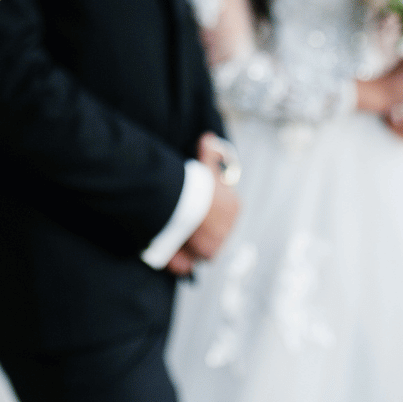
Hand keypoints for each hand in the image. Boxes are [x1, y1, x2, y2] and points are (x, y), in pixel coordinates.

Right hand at [166, 138, 242, 275]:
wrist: (188, 202)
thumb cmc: (199, 184)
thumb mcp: (205, 165)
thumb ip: (209, 153)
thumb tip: (207, 138)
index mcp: (234, 207)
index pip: (224, 212)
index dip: (208, 209)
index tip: (195, 207)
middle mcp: (228, 229)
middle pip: (213, 231)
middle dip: (201, 229)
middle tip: (182, 224)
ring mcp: (215, 244)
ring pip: (202, 248)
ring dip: (190, 246)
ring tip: (173, 239)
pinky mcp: (202, 256)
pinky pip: (187, 264)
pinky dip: (179, 263)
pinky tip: (169, 259)